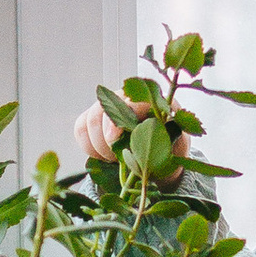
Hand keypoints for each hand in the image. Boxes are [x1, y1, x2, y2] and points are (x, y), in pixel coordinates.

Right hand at [73, 98, 192, 175]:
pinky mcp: (93, 119)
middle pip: (101, 111)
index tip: (113, 140)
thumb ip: (165, 141)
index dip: (117, 121)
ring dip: (98, 146)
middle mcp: (126, 97)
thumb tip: (144, 143)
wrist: (161, 156)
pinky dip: (89, 147)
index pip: (128, 103)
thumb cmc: (171, 149)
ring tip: (115, 159)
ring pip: (89, 121)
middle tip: (118, 159)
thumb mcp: (175, 146)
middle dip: (106, 141)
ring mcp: (108, 106)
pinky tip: (105, 157)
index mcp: (151, 99)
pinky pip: (80, 130)